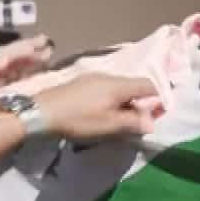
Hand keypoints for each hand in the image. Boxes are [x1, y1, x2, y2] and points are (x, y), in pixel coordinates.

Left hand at [35, 74, 161, 142]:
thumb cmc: (78, 119)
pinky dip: (112, 98)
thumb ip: (133, 123)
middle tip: (139, 121)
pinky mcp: (81, 82)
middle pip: (134, 85)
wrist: (40, 111)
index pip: (149, 85)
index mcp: (119, 85)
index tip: (159, 113)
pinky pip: (106, 88)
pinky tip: (102, 111)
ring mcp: (93, 77)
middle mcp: (109, 76)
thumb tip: (152, 124)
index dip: (159, 98)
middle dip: (141, 102)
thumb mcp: (108, 125)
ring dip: (125, 101)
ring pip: (119, 87)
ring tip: (120, 118)